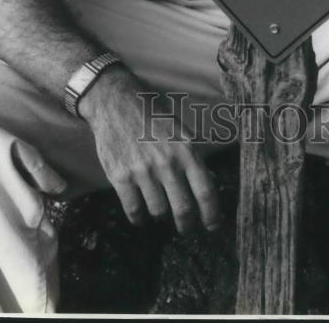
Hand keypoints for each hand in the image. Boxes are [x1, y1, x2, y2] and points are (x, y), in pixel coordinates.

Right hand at [79, 64, 220, 234]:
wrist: (116, 102)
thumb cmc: (151, 114)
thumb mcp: (179, 129)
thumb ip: (192, 156)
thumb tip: (208, 182)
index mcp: (186, 149)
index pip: (205, 191)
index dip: (211, 215)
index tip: (212, 227)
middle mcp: (166, 162)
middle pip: (183, 209)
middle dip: (186, 223)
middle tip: (185, 227)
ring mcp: (142, 171)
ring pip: (158, 211)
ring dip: (160, 216)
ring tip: (160, 210)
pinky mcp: (120, 177)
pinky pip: (133, 210)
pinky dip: (139, 218)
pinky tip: (141, 214)